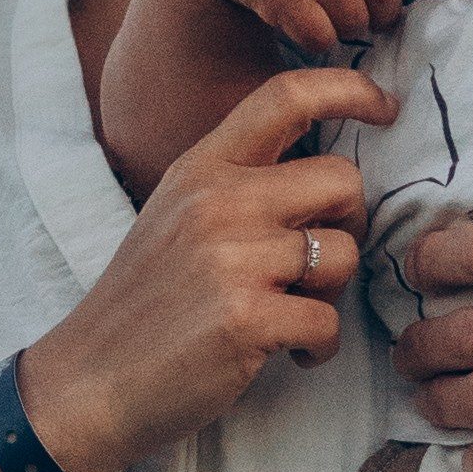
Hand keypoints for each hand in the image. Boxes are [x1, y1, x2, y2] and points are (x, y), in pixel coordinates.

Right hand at [22, 67, 386, 471]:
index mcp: (200, 168)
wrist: (87, 383)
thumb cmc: (144, 306)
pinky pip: (328, 321)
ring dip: (331, 293)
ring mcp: (230, 260)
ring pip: (343, 254)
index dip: (349, 89)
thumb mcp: (177, 218)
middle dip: (348, 225)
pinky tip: (290, 353)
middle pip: (343, 179)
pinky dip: (320, 346)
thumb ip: (239, 187)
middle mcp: (216, 202)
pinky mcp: (246, 319)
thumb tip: (328, 179)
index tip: (385, 107)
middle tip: (316, 264)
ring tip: (291, 313)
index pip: (285, 97)